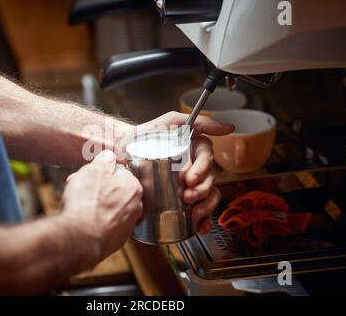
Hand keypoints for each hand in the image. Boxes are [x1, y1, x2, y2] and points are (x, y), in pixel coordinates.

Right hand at [62, 150, 142, 265]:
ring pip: (110, 208)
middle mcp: (135, 207)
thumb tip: (108, 157)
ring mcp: (127, 226)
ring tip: (76, 204)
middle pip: (115, 191)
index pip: (120, 172)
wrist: (79, 239)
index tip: (88, 175)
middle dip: (97, 188)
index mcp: (133, 187)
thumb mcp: (91, 172)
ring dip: (95, 204)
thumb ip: (103, 162)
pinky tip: (82, 222)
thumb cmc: (86, 204)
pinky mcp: (117, 241)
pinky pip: (106, 225)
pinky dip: (96, 222)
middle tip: (78, 187)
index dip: (100, 172)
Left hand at [138, 112, 233, 233]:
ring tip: (193, 212)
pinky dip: (204, 219)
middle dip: (201, 190)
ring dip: (205, 206)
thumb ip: (194, 121)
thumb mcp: (167, 123)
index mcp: (193, 148)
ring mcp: (189, 183)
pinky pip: (201, 209)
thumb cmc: (142, 135)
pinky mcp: (183, 199)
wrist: (119, 153)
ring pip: (209, 195)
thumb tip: (227, 128)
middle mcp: (194, 166)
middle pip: (209, 178)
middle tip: (186, 195)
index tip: (189, 178)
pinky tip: (201, 225)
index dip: (202, 169)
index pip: (206, 157)